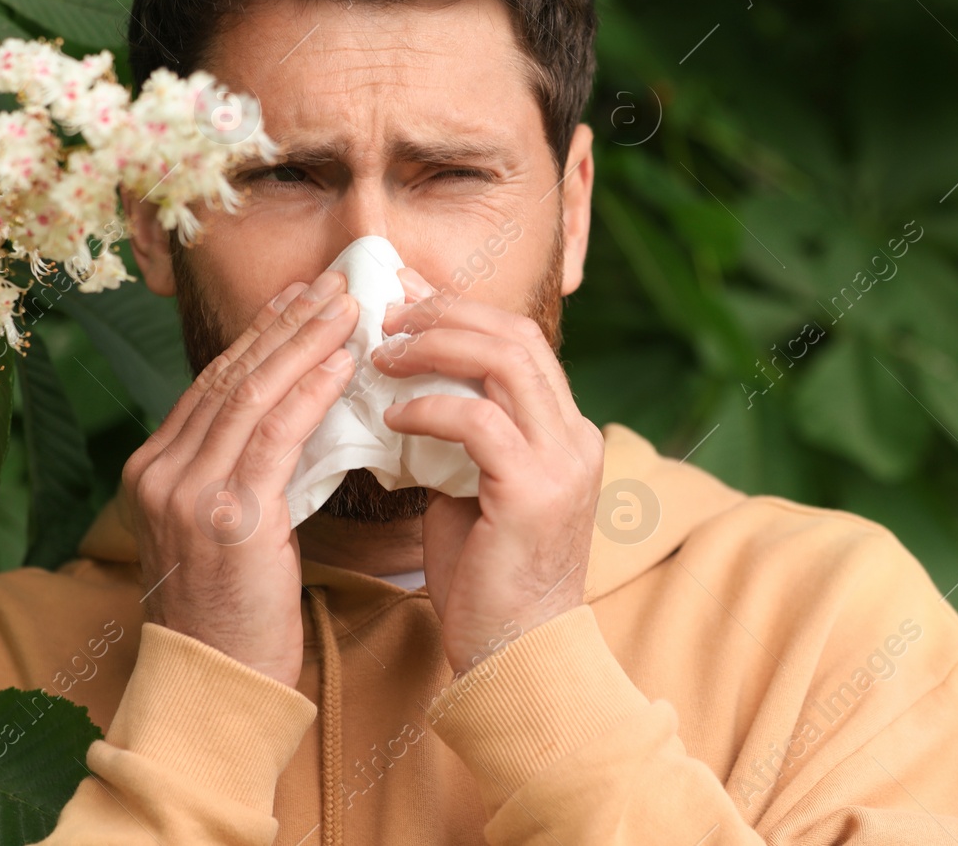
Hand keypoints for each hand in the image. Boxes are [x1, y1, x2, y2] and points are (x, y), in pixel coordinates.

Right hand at [119, 270, 358, 688]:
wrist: (216, 687)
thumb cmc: (234, 614)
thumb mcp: (225, 530)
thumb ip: (243, 472)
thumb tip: (296, 416)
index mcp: (153, 470)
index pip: (213, 384)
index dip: (261, 336)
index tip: (302, 299)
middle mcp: (158, 472)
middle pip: (231, 377)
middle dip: (287, 324)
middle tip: (333, 284)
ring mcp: (185, 492)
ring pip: (252, 395)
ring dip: (305, 342)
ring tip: (348, 306)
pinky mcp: (226, 517)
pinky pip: (275, 435)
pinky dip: (311, 391)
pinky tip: (342, 363)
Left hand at [373, 267, 602, 676]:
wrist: (513, 656)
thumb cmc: (484, 575)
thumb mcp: (470, 485)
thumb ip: (456, 432)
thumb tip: (404, 378)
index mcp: (566, 429)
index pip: (518, 339)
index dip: (459, 310)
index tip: (402, 302)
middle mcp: (575, 436)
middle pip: (514, 335)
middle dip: (443, 314)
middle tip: (384, 316)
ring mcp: (561, 462)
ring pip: (503, 362)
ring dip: (433, 347)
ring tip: (382, 355)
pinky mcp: (533, 493)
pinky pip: (478, 421)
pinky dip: (428, 408)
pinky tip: (392, 418)